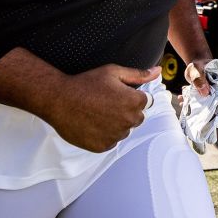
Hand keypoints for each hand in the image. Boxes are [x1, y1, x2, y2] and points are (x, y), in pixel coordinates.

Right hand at [44, 64, 160, 151]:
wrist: (59, 101)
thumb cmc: (86, 83)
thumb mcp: (113, 72)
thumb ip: (138, 74)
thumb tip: (158, 71)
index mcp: (134, 102)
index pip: (146, 101)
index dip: (131, 96)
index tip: (117, 93)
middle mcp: (128, 121)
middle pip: (137, 117)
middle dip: (127, 110)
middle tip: (106, 102)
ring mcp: (116, 135)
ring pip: (124, 130)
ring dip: (116, 123)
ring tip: (98, 112)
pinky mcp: (104, 146)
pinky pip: (112, 140)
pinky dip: (105, 134)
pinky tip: (93, 123)